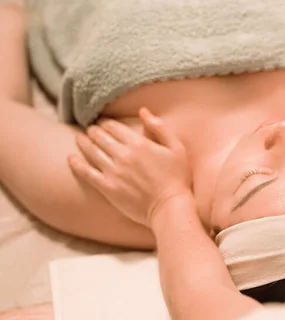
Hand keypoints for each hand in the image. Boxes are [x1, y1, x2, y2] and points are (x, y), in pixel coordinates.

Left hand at [69, 108, 191, 226]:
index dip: (106, 123)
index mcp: (139, 143)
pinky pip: (86, 173)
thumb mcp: (177, 148)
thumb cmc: (177, 178)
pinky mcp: (107, 188)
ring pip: (91, 151)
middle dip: (93, 131)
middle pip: (100, 137)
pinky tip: (70, 158)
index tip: (104, 123)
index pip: (114, 127)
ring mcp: (113, 172)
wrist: (170, 207)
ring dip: (83, 142)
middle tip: (90, 130)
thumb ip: (160, 128)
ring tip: (79, 138)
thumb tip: (143, 111)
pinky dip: (76, 164)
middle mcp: (123, 155)